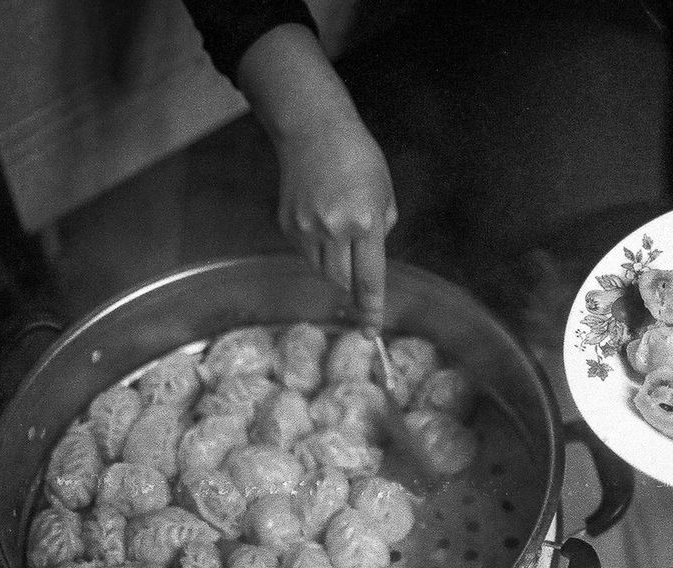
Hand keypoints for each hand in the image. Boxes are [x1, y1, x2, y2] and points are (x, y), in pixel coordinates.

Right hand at [276, 121, 397, 326]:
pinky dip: (318, 250)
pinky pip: (306, 253)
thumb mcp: (385, 196)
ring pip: (322, 271)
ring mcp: (306, 228)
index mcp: (364, 223)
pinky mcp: (287, 224)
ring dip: (336, 267)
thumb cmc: (358, 159)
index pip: (369, 280)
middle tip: (359, 273)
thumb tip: (369, 264)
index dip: (371, 309)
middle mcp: (333, 230)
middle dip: (353, 285)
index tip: (371, 331)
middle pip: (342, 282)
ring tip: (342, 237)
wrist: (314, 130)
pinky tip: (323, 223)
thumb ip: (379, 233)